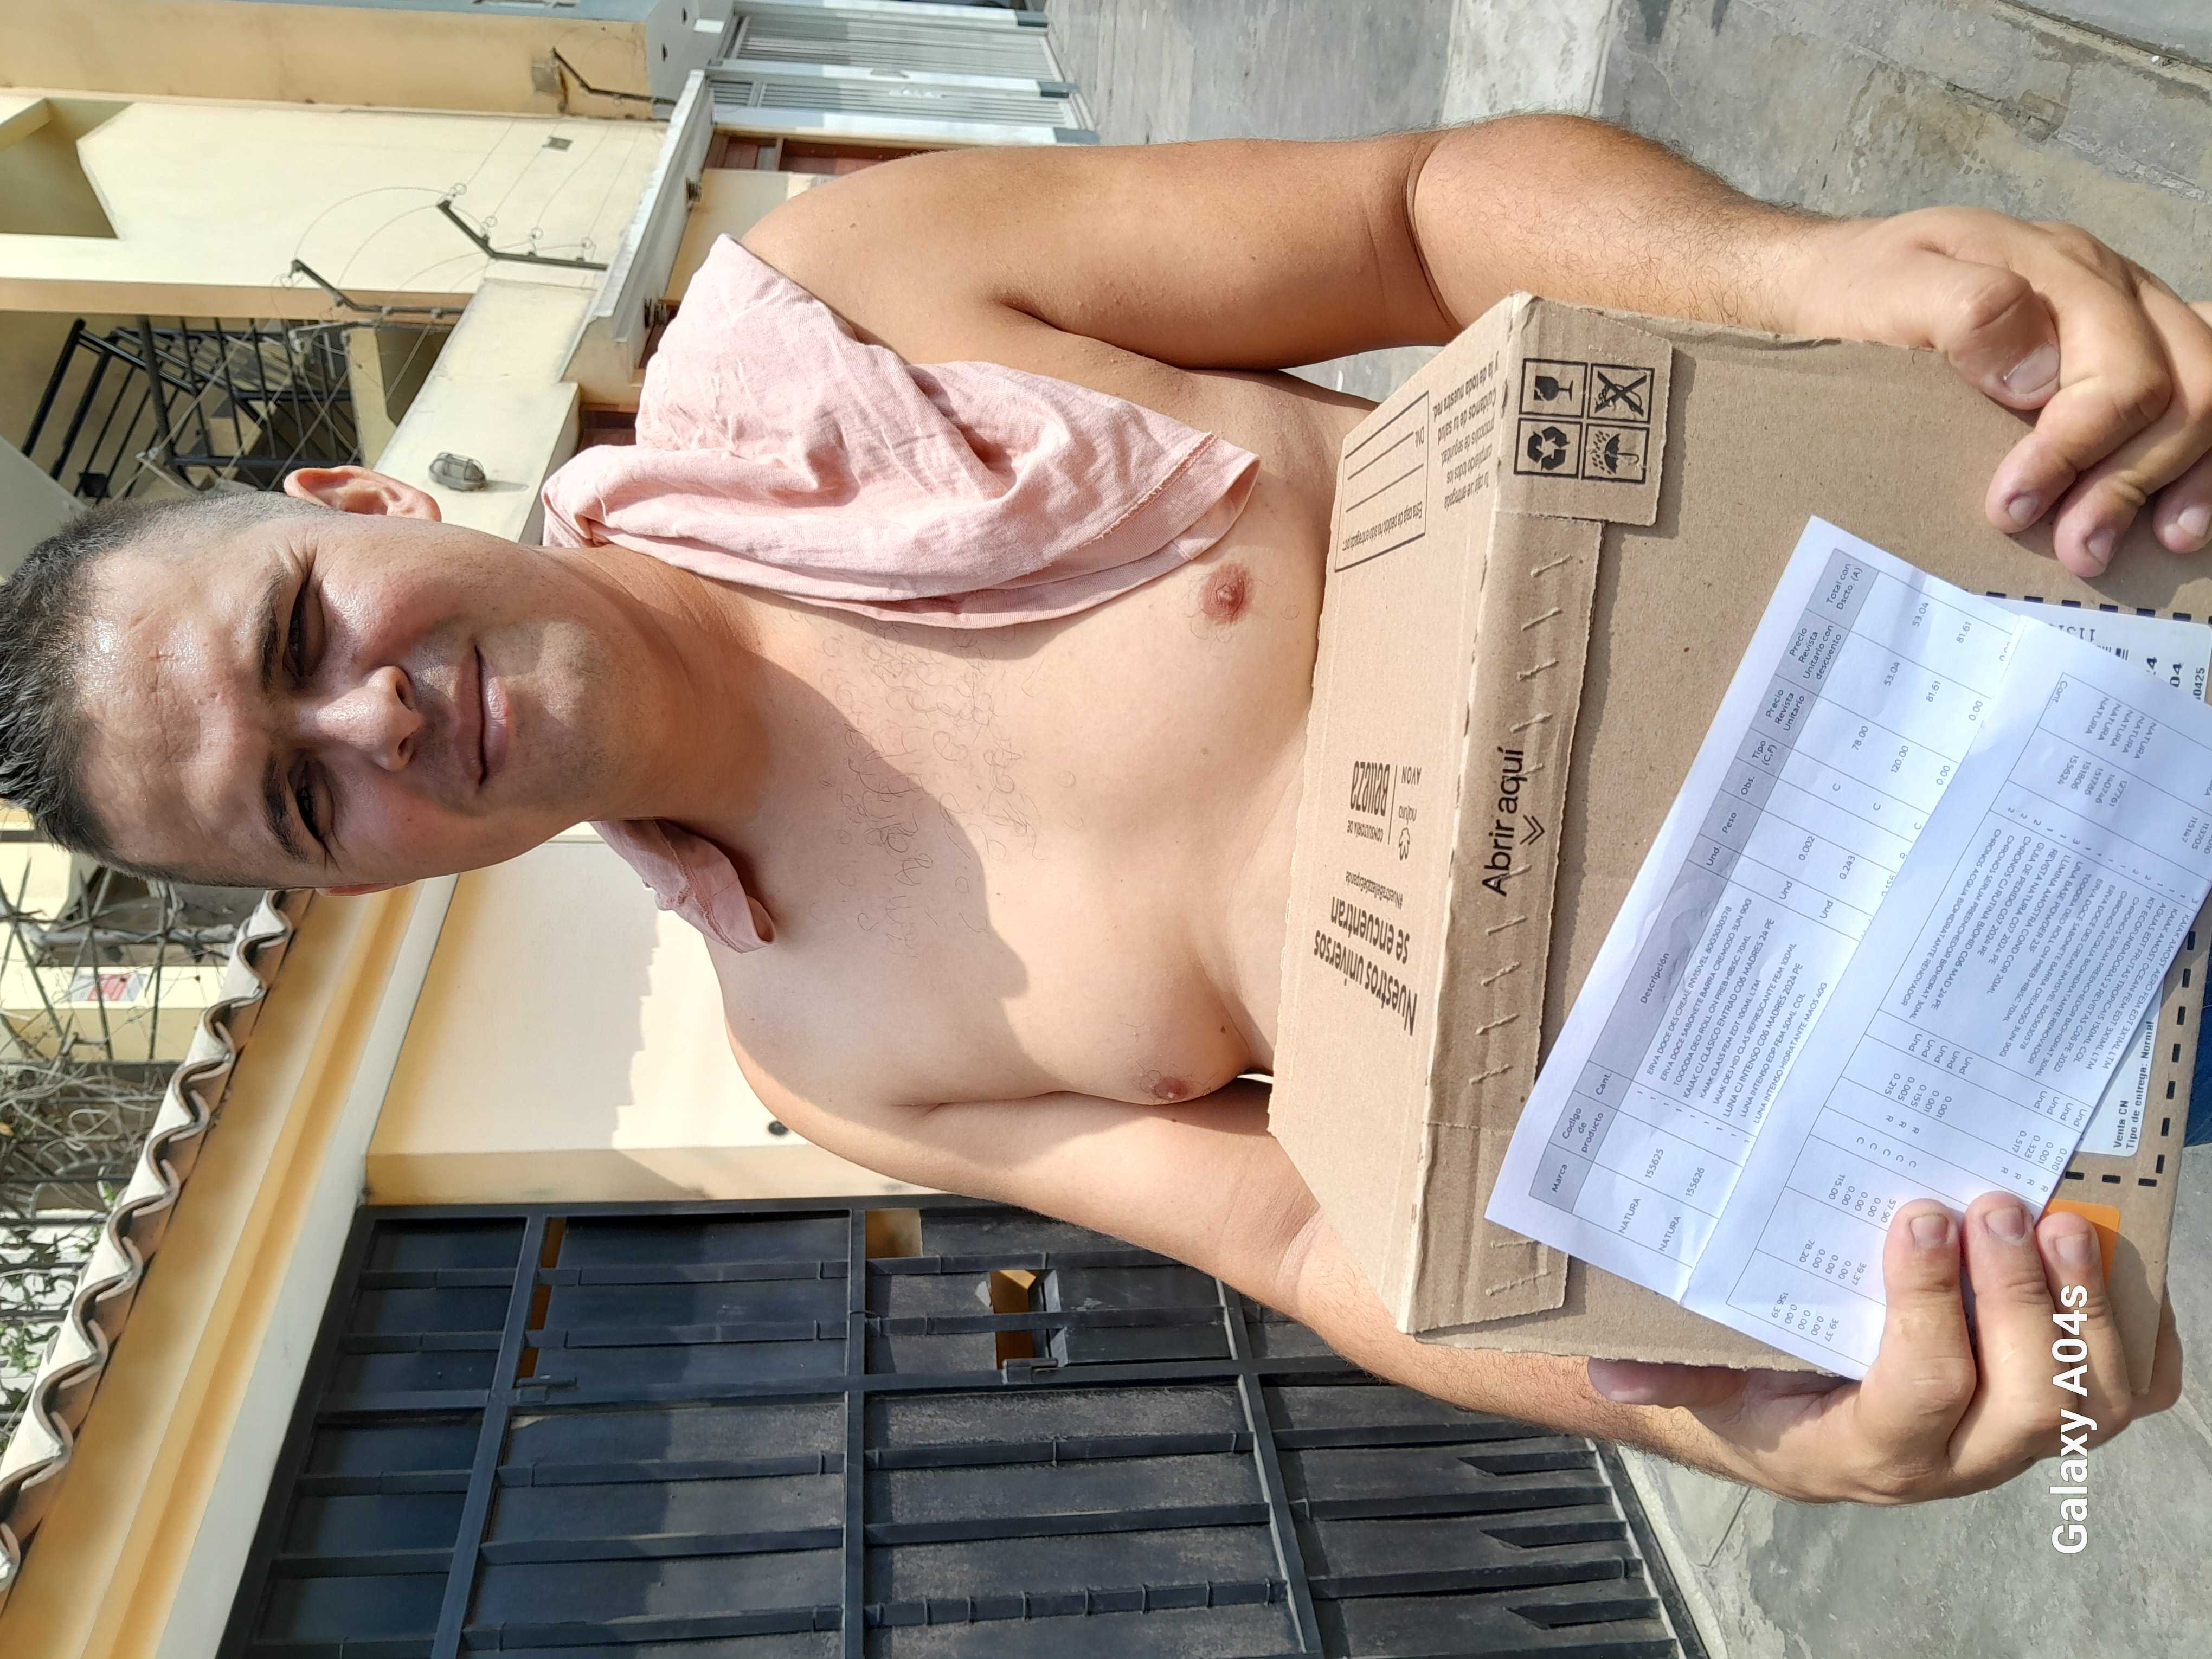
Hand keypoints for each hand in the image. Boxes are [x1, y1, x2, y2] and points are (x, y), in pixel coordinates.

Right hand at [1588, 1192, 2182, 1503]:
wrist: (1792, 1430)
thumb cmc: (1754, 1385)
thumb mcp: (1703, 1380)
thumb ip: (1667, 1371)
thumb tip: (1612, 1370)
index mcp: (1868, 1448)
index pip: (1922, 1393)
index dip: (1931, 1309)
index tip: (1918, 1216)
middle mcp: (1958, 1461)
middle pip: (2031, 1406)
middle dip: (2020, 1301)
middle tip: (1995, 1206)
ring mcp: (2018, 1443)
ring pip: (2092, 1404)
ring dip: (2088, 1311)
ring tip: (2063, 1224)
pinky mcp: (2057, 1416)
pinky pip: (2129, 1393)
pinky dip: (2136, 1330)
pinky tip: (2110, 1261)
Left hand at [1771, 208, 2211, 579]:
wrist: (1835, 284)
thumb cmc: (1858, 294)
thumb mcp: (1887, 287)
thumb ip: (1964, 310)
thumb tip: (2036, 374)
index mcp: (2060, 272)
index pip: (2116, 371)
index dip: (2074, 450)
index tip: (2012, 508)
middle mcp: (2113, 292)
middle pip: (2183, 387)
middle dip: (2131, 479)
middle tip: (2075, 550)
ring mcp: (2133, 321)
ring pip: (2208, 394)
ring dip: (2180, 479)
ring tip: (2127, 544)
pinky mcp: (2130, 356)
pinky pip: (2194, 396)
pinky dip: (2197, 461)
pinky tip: (2174, 516)